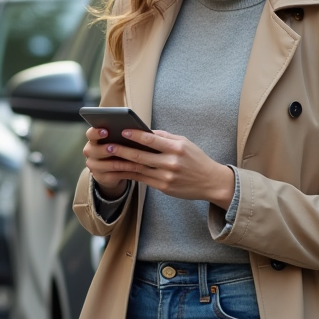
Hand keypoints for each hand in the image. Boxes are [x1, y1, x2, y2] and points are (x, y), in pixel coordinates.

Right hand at [82, 127, 132, 197]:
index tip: (106, 131)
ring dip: (125, 162)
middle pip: (96, 151)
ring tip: (136, 159)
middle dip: (106, 149)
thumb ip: (119, 135)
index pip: (90, 134)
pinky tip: (138, 169)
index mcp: (93, 140)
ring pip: (110, 164)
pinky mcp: (103, 177)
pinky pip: (117, 175)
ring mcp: (95, 166)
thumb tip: (133, 129)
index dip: (97, 133)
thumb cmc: (115, 149)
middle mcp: (90, 153)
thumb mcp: (114, 141)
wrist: (108, 170)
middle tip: (113, 148)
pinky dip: (129, 171)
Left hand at [88, 128, 235, 207]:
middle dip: (122, 150)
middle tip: (108, 146)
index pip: (152, 140)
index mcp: (177, 148)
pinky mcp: (163, 187)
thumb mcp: (184, 143)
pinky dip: (129, 174)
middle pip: (141, 156)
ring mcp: (166, 176)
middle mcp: (171, 163)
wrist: (211, 182)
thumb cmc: (196, 159)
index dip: (135, 135)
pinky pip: (142, 179)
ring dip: (122, 163)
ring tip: (108, 158)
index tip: (122, 131)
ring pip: (139, 169)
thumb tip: (145, 131)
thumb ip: (165, 137)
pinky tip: (119, 169)